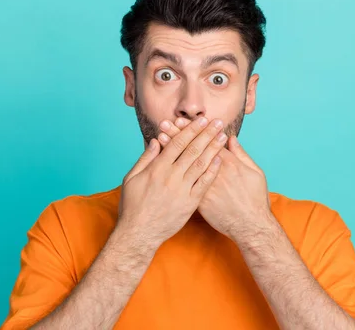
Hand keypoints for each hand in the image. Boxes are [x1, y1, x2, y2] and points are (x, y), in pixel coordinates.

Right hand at [118, 117, 227, 247]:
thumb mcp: (131, 178)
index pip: (177, 143)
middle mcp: (171, 177)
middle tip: (217, 122)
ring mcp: (182, 190)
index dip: (190, 130)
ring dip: (213, 149)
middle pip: (192, 150)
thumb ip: (145, 158)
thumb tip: (155, 141)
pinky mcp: (190, 204)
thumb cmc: (132, 205)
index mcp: (157, 169)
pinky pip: (204, 184)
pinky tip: (219, 160)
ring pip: (201, 165)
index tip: (201, 120)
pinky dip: (212, 171)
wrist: (139, 233)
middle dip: (206, 134)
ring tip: (222, 137)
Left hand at [158, 119, 273, 242]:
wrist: (250, 226)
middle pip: (193, 149)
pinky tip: (163, 165)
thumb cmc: (255, 199)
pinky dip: (173, 173)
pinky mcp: (200, 201)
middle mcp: (214, 172)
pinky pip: (183, 184)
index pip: (207, 140)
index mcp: (229, 163)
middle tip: (164, 123)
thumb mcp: (255, 172)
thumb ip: (241, 155)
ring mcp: (206, 186)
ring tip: (160, 137)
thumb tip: (231, 139)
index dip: (194, 130)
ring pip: (185, 165)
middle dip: (178, 135)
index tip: (181, 120)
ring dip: (172, 150)